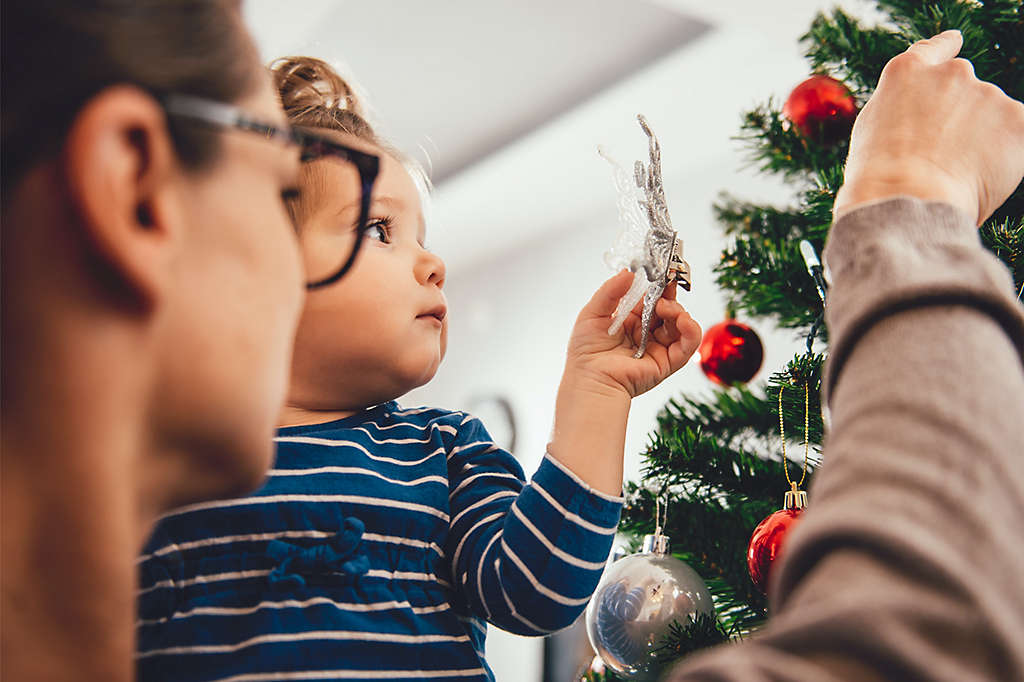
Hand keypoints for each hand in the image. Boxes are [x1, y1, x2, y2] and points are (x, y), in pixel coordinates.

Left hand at [564, 270, 701, 398]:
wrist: (589, 379)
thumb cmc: (585, 352)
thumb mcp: (593, 312)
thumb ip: (611, 291)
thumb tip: (629, 272)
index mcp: (629, 321)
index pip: (650, 299)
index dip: (658, 286)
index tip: (663, 272)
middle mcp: (645, 333)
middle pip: (668, 309)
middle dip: (670, 296)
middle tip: (668, 284)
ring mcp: (657, 347)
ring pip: (680, 324)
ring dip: (678, 311)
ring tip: (665, 308)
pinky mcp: (667, 362)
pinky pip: (688, 344)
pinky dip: (692, 330)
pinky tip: (683, 320)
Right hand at [834, 30, 1023, 224]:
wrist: (906, 198)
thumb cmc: (878, 176)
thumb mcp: (872, 128)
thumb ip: (903, 108)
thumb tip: (925, 116)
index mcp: (907, 72)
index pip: (934, 50)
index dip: (945, 48)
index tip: (954, 43)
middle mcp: (950, 74)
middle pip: (964, 89)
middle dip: (959, 116)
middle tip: (940, 155)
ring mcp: (987, 93)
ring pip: (991, 117)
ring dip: (980, 140)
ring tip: (953, 173)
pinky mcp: (1017, 119)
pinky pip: (1016, 137)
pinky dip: (1004, 156)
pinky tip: (979, 176)